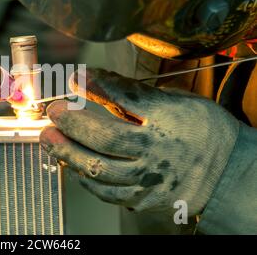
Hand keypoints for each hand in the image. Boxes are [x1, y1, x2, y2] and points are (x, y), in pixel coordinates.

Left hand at [40, 68, 239, 214]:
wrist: (228, 174)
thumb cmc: (201, 131)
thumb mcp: (179, 102)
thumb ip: (139, 95)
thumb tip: (97, 82)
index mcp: (169, 120)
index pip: (129, 98)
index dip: (98, 85)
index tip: (76, 77)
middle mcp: (157, 151)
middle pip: (105, 138)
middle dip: (72, 123)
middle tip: (53, 112)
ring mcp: (149, 179)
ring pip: (98, 169)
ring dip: (67, 152)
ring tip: (49, 139)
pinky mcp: (144, 199)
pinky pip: (107, 193)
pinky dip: (86, 178)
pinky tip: (73, 165)